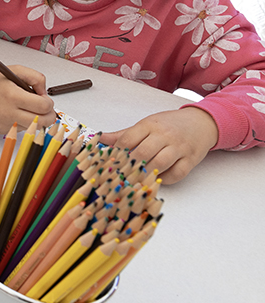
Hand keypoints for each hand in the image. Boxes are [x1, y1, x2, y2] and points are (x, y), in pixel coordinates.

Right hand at [0, 64, 55, 133]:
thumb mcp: (16, 70)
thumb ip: (36, 78)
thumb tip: (45, 94)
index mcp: (11, 95)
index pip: (43, 107)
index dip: (48, 103)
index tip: (45, 100)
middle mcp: (6, 112)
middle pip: (41, 122)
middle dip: (48, 115)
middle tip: (45, 109)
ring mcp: (2, 123)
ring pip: (32, 127)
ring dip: (34, 119)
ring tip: (25, 107)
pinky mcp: (0, 130)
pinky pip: (20, 129)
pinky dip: (22, 122)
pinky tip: (14, 112)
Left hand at [102, 107, 217, 183]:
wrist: (201, 122)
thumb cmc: (170, 124)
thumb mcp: (146, 124)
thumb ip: (123, 135)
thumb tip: (100, 139)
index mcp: (150, 125)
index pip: (128, 139)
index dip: (116, 153)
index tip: (109, 163)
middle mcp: (165, 135)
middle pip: (142, 153)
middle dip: (128, 166)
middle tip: (119, 176)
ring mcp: (179, 148)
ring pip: (159, 164)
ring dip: (145, 175)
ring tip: (134, 180)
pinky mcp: (191, 159)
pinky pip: (177, 173)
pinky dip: (165, 179)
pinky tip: (156, 180)